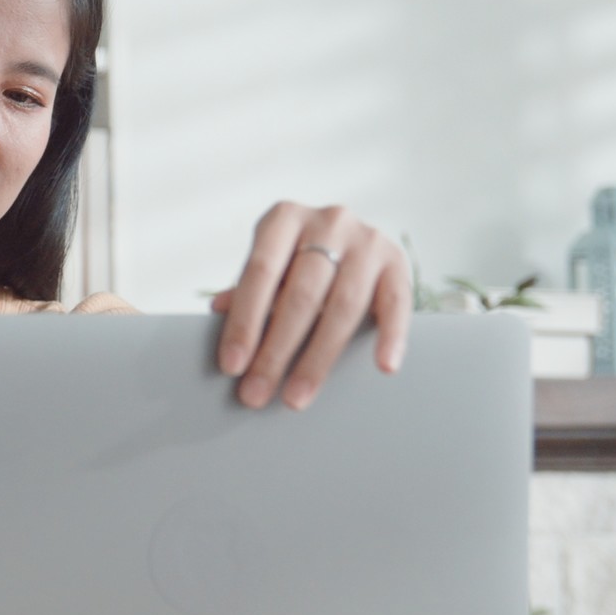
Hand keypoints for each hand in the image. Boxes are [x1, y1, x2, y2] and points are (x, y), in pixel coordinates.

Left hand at [211, 202, 410, 409]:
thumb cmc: (294, 259)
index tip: (232, 366)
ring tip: (296, 397)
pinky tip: (383, 367)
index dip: (244, 321)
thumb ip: (248, 288)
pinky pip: (397, 303)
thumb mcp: (268, 264)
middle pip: (301, 295)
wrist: (347, 237)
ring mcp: (367, 240)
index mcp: (284, 218)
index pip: (260, 272)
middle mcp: (328, 222)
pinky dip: (392, 337)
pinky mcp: (397, 261)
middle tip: (257, 393)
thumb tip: (218, 311)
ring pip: (344, 306)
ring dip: (318, 359)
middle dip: (275, 351)